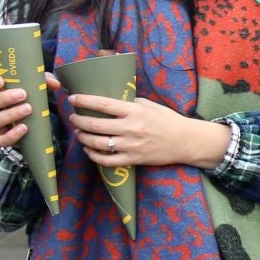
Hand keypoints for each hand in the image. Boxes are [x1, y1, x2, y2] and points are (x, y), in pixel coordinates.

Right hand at [0, 71, 60, 148]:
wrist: (29, 120)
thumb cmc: (26, 96)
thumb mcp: (33, 85)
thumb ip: (42, 80)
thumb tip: (54, 83)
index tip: (0, 81)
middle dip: (3, 98)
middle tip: (22, 94)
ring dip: (10, 114)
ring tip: (28, 108)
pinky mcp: (1, 137)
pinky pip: (2, 140)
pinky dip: (12, 135)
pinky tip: (24, 128)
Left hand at [65, 90, 230, 169]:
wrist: (186, 142)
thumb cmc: (168, 120)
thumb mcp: (150, 105)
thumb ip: (131, 102)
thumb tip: (112, 100)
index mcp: (135, 111)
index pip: (103, 104)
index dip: (84, 101)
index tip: (72, 98)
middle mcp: (131, 128)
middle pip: (95, 124)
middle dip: (79, 120)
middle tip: (74, 117)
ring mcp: (131, 145)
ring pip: (97, 143)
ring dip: (83, 137)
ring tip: (79, 133)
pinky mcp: (133, 159)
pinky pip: (107, 160)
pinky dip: (94, 156)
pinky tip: (89, 150)